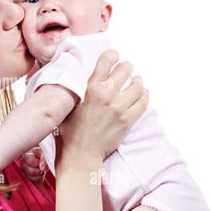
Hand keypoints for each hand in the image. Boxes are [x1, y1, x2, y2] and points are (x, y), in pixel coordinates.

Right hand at [21, 147, 48, 183]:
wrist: (41, 158)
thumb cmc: (42, 154)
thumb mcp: (44, 153)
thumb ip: (44, 159)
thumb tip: (42, 168)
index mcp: (25, 156)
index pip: (31, 161)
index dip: (39, 163)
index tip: (43, 161)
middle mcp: (23, 165)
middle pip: (31, 172)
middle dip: (40, 170)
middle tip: (43, 167)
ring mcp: (25, 173)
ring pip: (33, 179)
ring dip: (40, 175)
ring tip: (42, 170)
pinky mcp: (28, 179)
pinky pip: (35, 183)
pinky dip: (40, 179)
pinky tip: (41, 174)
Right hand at [56, 49, 148, 166]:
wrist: (79, 155)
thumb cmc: (68, 131)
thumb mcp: (66, 105)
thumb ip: (74, 89)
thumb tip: (77, 74)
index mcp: (90, 89)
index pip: (106, 61)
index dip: (112, 55)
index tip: (114, 56)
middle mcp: (106, 96)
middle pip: (126, 69)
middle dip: (126, 67)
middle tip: (125, 69)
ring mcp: (119, 109)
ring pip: (138, 86)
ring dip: (138, 81)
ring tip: (135, 81)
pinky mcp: (128, 121)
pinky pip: (143, 102)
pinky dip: (144, 96)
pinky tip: (140, 95)